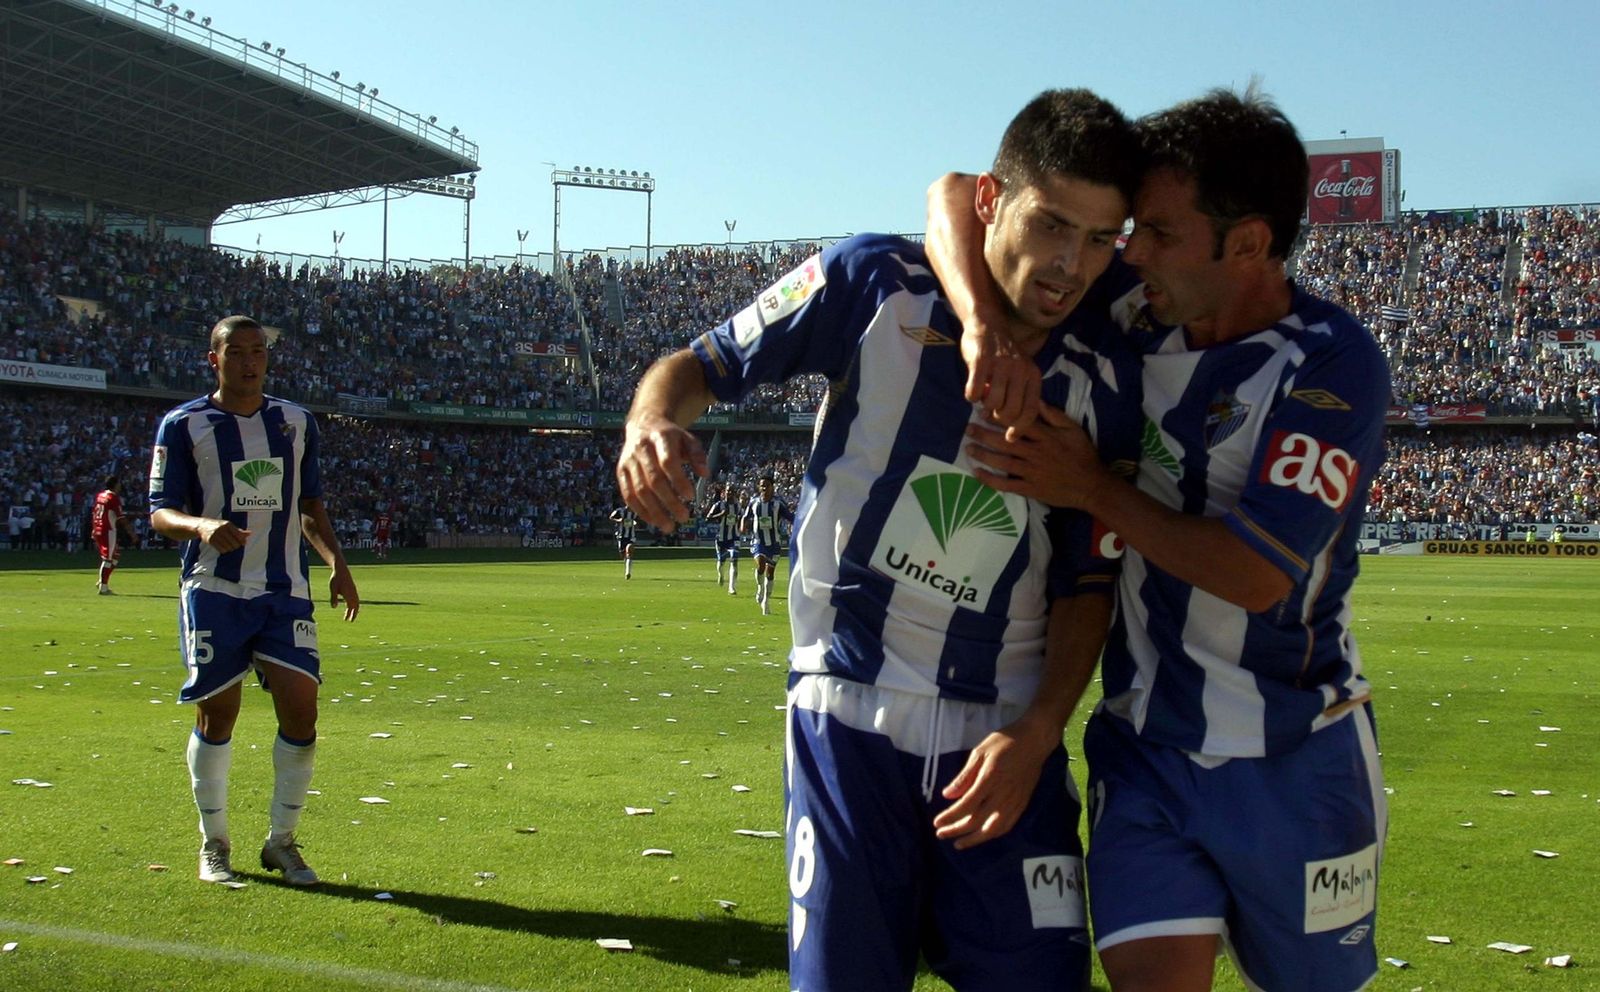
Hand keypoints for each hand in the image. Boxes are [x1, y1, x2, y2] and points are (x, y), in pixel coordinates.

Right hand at [196, 518, 250, 551]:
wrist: (202, 525)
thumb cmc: (218, 526)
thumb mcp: (228, 525)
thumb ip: (239, 531)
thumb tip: (249, 533)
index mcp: (228, 524)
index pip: (239, 535)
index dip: (242, 541)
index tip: (243, 543)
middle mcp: (222, 529)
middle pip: (235, 543)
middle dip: (236, 545)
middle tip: (235, 545)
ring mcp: (215, 535)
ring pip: (228, 547)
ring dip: (230, 548)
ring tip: (228, 545)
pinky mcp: (210, 540)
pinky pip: (221, 550)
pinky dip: (224, 550)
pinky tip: (223, 547)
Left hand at [329, 567, 359, 620]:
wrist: (341, 569)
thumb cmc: (336, 578)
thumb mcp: (333, 588)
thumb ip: (333, 598)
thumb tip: (334, 607)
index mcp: (349, 594)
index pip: (351, 607)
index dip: (350, 614)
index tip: (348, 621)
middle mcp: (353, 593)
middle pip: (356, 606)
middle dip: (354, 614)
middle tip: (350, 620)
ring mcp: (354, 591)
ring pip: (356, 602)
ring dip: (353, 609)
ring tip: (349, 614)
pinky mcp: (352, 588)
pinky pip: (355, 599)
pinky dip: (354, 604)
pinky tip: (350, 605)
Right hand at [616, 414, 707, 531]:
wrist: (643, 425)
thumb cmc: (670, 437)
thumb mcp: (688, 439)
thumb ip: (698, 455)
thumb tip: (705, 474)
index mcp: (660, 438)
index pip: (668, 462)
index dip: (679, 481)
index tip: (691, 497)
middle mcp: (641, 449)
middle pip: (654, 480)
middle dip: (669, 502)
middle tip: (684, 517)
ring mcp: (628, 460)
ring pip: (639, 490)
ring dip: (654, 512)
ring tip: (669, 526)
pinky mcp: (621, 471)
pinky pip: (628, 494)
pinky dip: (640, 510)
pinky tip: (653, 521)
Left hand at [932, 714, 1058, 849]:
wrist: (1035, 741)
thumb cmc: (1004, 742)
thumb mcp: (979, 752)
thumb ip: (964, 776)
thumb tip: (948, 795)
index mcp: (990, 779)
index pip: (966, 806)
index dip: (950, 817)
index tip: (937, 823)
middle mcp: (1002, 795)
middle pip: (977, 821)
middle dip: (957, 830)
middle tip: (941, 834)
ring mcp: (1014, 802)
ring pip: (993, 829)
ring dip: (974, 839)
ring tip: (959, 844)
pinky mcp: (1022, 804)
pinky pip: (1007, 826)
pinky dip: (992, 834)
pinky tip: (982, 836)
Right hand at [961, 318, 1040, 428]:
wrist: (987, 324)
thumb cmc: (1003, 355)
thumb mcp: (1021, 372)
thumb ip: (1020, 394)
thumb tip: (1013, 426)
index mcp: (1033, 375)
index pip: (1030, 411)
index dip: (1019, 428)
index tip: (1009, 437)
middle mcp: (1020, 370)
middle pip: (1010, 411)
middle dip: (998, 417)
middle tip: (991, 412)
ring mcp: (1001, 365)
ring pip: (992, 404)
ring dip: (984, 407)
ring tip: (983, 398)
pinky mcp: (981, 362)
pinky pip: (974, 392)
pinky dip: (971, 396)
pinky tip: (972, 391)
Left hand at [965, 404, 1105, 509]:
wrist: (1092, 486)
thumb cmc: (1083, 455)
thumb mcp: (1073, 429)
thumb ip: (1053, 415)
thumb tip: (1034, 399)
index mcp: (1046, 437)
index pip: (1018, 423)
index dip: (998, 417)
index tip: (983, 411)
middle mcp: (1036, 453)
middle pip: (1005, 442)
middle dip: (984, 435)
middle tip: (968, 429)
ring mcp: (1032, 472)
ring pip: (1002, 462)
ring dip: (983, 455)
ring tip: (968, 448)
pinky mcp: (1030, 489)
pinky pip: (1006, 485)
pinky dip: (990, 480)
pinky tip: (976, 473)